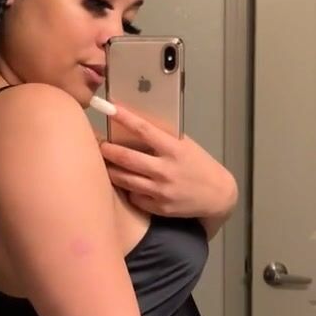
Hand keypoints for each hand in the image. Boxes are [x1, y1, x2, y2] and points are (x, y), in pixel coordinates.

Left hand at [97, 102, 235, 218]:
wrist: (217, 195)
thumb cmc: (199, 165)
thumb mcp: (185, 146)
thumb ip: (163, 138)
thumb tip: (135, 125)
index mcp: (174, 149)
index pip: (144, 130)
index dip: (124, 118)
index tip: (109, 107)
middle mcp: (165, 170)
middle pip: (127, 158)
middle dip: (108, 150)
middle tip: (98, 145)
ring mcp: (161, 191)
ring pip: (124, 180)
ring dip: (111, 170)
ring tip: (104, 164)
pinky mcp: (159, 207)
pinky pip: (134, 197)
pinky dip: (128, 189)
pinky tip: (126, 184)